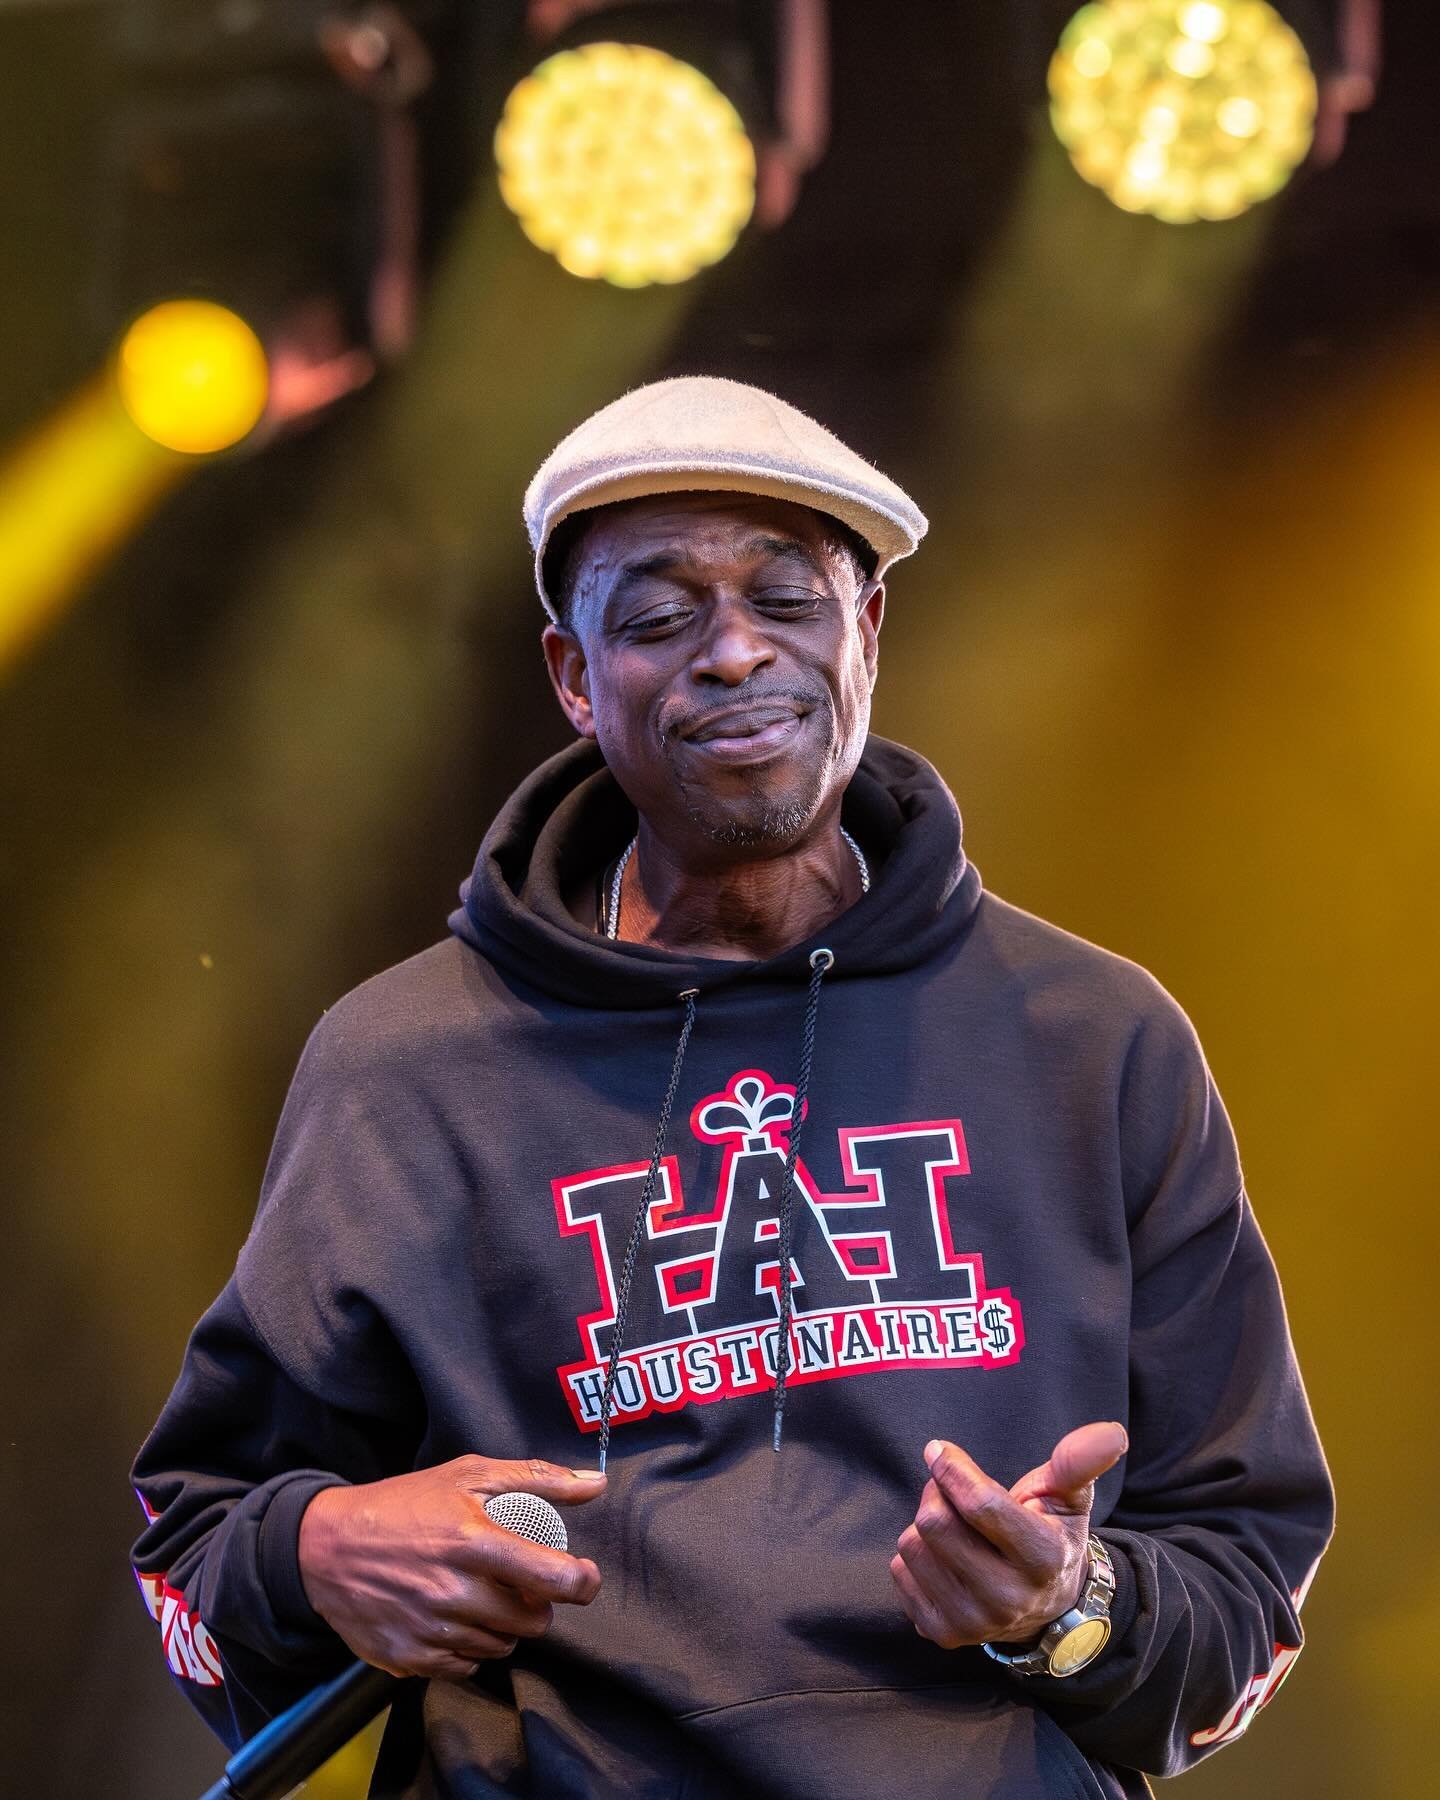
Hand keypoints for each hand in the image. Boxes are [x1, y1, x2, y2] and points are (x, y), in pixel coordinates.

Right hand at [297, 1455, 605, 1679]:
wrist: (325, 1547)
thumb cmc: (403, 1504)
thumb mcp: (468, 1475)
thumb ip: (536, 1479)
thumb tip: (595, 1485)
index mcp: (473, 1541)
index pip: (553, 1578)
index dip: (581, 1582)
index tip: (583, 1577)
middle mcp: (453, 1591)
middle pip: (533, 1621)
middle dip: (536, 1604)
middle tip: (517, 1582)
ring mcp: (430, 1630)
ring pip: (503, 1646)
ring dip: (504, 1626)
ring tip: (482, 1594)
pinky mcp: (410, 1659)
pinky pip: (467, 1665)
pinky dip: (471, 1646)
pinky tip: (455, 1617)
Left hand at [890, 1421, 1126, 1650]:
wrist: (1047, 1608)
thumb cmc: (1051, 1535)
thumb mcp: (1068, 1496)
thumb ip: (1080, 1460)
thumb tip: (1112, 1431)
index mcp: (1043, 1558)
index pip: (980, 1505)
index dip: (952, 1468)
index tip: (939, 1449)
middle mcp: (1008, 1599)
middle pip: (935, 1523)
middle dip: (938, 1493)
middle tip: (954, 1491)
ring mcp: (974, 1623)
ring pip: (912, 1546)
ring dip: (924, 1525)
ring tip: (956, 1526)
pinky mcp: (943, 1634)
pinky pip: (900, 1573)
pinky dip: (916, 1556)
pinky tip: (946, 1558)